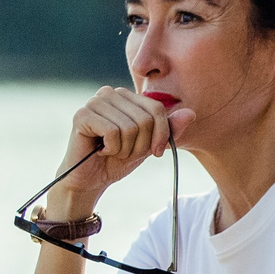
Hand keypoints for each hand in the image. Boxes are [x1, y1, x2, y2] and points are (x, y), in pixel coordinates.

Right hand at [47, 87, 193, 216]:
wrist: (90, 180)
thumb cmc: (118, 160)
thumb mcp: (150, 145)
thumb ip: (169, 129)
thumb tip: (191, 113)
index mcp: (126, 96)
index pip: (157, 108)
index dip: (161, 135)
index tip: (155, 153)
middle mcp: (109, 93)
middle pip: (145, 118)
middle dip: (140, 145)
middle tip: (124, 152)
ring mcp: (94, 102)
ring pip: (130, 126)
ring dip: (125, 149)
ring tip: (112, 151)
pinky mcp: (82, 115)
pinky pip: (113, 132)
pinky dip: (112, 148)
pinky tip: (100, 150)